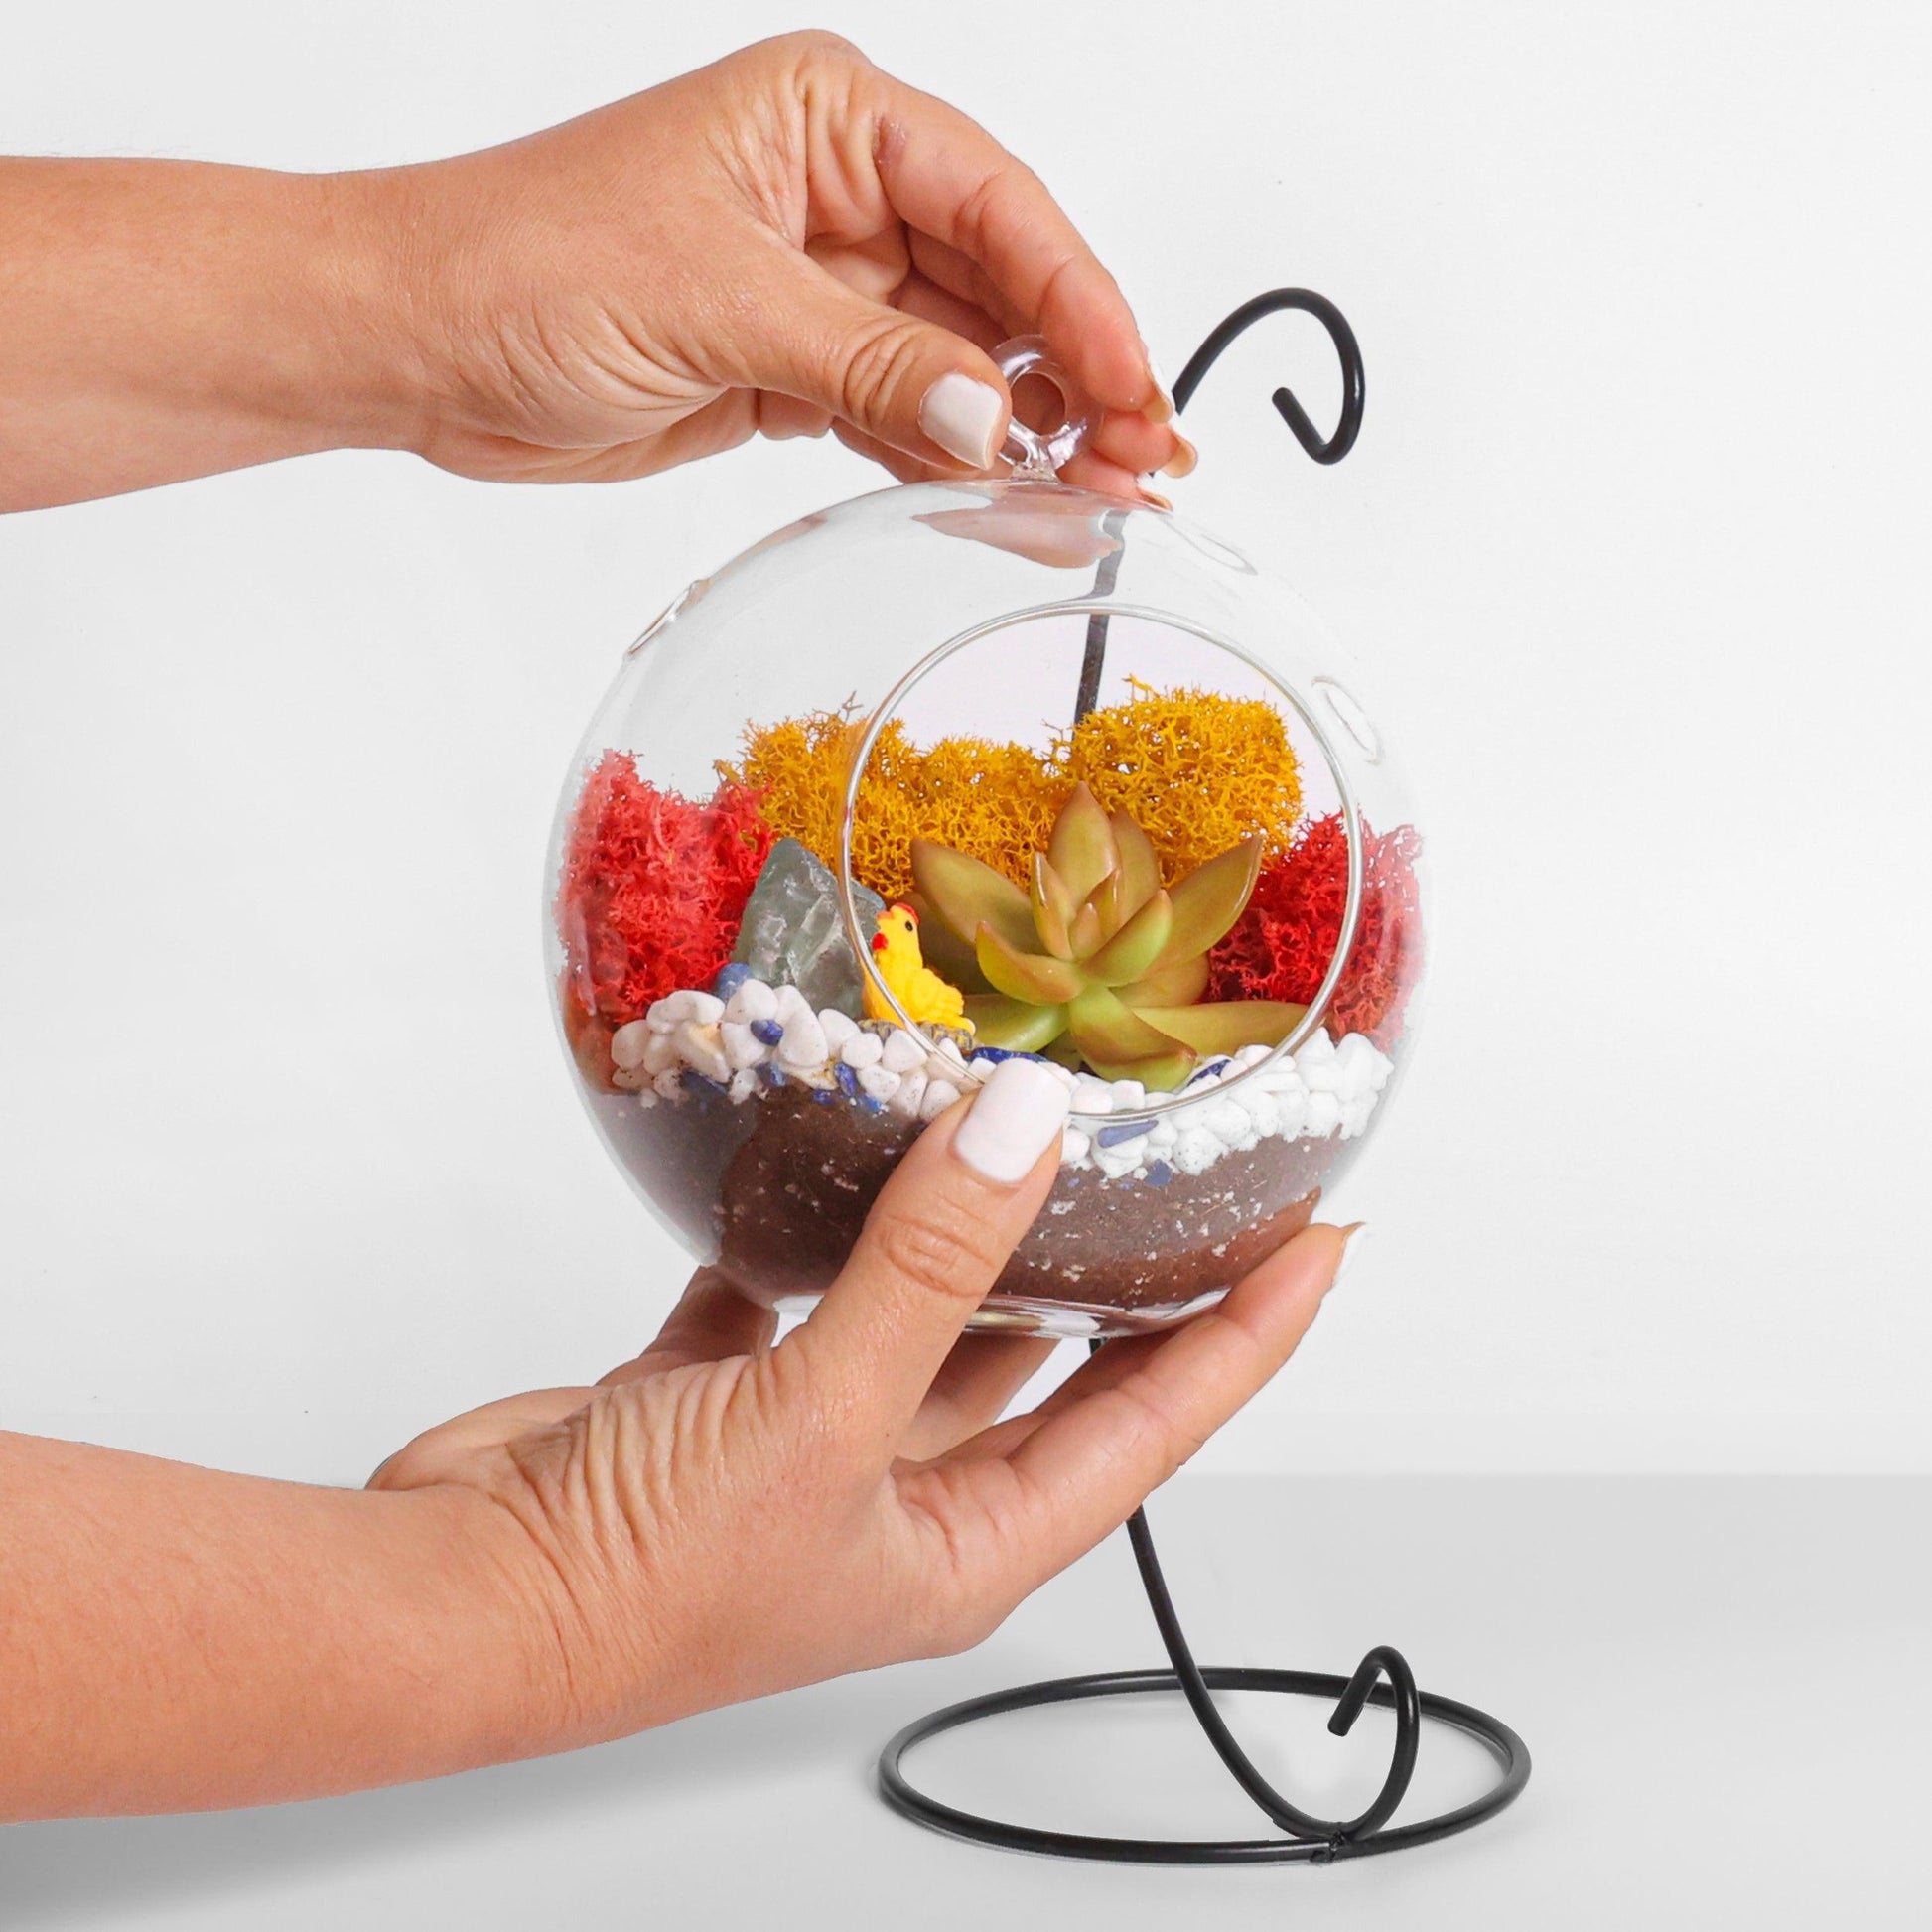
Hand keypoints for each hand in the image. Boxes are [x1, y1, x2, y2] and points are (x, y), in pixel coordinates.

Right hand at [371, 1061, 1349, 1744]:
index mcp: (968, 1542)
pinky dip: (813, 1227)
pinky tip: (829, 1157)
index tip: (1320, 1239)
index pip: (1157, 1422)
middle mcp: (902, 1494)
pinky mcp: (719, 1392)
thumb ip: (931, 1268)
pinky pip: (794, 1290)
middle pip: (1051, 1361)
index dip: (1250, 1333)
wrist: (456, 1604)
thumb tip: (1025, 1134)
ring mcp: (810, 1439)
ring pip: (922, 1312)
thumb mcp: (822, 1419)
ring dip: (960, 1228)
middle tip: (1182, 1166)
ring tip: (1020, 1127)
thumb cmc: (641, 1585)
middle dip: (1118, 1269)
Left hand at [375, 32, 1190, 498]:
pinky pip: (904, 415)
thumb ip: (869, 363)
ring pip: (963, 360)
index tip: (1132, 389)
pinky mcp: (796, 370)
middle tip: (1143, 465)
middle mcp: (836, 195)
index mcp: (827, 121)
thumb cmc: (522, 262)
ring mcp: (821, 288)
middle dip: (1075, 378)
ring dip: (1027, 432)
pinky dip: (953, 463)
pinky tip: (1011, 502)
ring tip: (1099, 498)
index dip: (1079, 303)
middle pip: (1001, 287)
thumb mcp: (717, 304)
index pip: (996, 208)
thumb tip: (992, 420)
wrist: (415, 343)